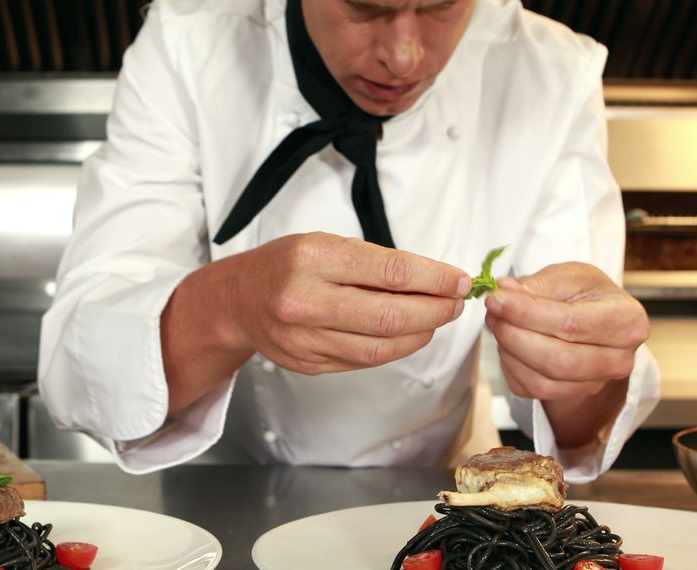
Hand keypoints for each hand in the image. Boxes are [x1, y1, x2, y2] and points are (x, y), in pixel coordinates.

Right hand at [223, 232, 470, 374]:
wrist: (237, 301)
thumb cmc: (286, 265)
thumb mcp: (325, 243)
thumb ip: (375, 262)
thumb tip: (435, 279)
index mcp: (313, 258)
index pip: (392, 272)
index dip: (436, 279)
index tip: (460, 280)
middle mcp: (306, 300)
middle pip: (392, 316)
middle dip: (436, 310)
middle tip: (455, 303)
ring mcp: (305, 338)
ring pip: (382, 346)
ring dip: (421, 334)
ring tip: (437, 318)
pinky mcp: (309, 363)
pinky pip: (364, 360)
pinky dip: (395, 348)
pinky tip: (408, 334)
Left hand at [483, 262, 648, 445]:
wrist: (595, 319)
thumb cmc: (586, 294)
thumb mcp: (570, 275)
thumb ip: (538, 284)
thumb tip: (505, 291)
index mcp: (627, 321)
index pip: (572, 324)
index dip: (527, 313)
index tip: (496, 298)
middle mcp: (619, 359)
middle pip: (558, 361)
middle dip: (514, 335)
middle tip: (492, 312)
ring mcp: (596, 383)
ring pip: (541, 381)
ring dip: (508, 351)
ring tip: (497, 322)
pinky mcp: (570, 394)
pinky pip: (529, 388)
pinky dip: (509, 365)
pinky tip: (508, 342)